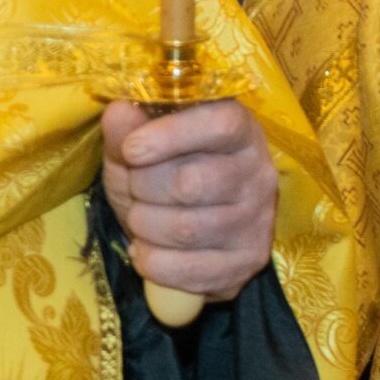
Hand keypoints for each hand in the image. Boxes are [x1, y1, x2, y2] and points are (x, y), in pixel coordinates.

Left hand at [101, 100, 278, 303]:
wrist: (193, 232)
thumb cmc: (167, 176)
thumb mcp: (142, 148)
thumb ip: (130, 129)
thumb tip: (119, 110)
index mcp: (242, 133)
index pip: (222, 125)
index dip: (173, 134)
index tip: (132, 148)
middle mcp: (260, 174)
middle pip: (191, 182)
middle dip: (143, 189)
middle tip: (135, 189)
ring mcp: (258, 221)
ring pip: (184, 229)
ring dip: (144, 226)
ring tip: (141, 220)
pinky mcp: (247, 262)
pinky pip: (183, 269)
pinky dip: (150, 262)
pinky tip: (149, 250)